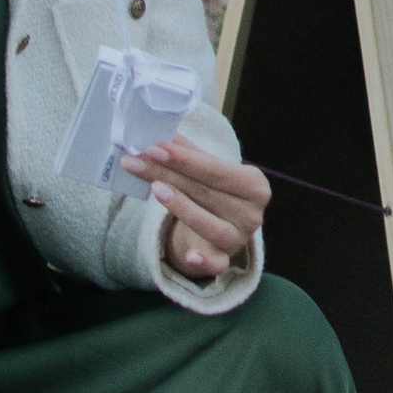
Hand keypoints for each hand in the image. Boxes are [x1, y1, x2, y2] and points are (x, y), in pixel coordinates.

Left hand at [122, 136, 269, 285]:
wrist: (221, 227)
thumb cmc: (214, 192)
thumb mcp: (207, 169)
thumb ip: (187, 152)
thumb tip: (159, 128)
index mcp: (255, 185)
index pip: (216, 169)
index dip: (185, 159)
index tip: (155, 147)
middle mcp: (252, 214)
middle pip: (205, 192)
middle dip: (169, 174)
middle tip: (137, 160)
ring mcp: (239, 239)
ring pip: (208, 224)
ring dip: (180, 206)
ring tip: (154, 188)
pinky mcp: (223, 260)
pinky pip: (214, 263)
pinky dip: (203, 260)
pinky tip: (190, 255)